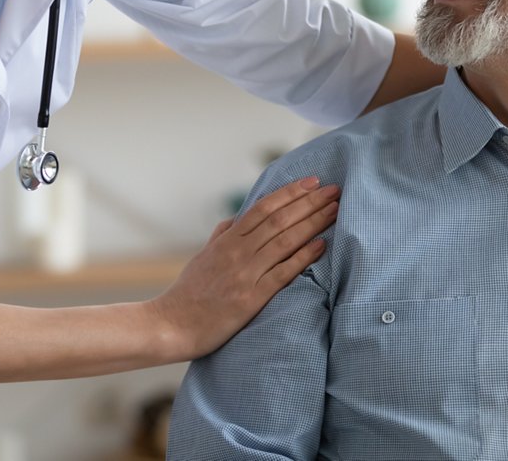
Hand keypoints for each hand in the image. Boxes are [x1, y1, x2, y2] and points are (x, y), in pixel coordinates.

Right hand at [150, 176, 338, 360]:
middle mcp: (238, 251)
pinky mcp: (251, 298)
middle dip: (310, 202)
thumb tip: (236, 219)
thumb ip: (221, 236)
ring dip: (313, 223)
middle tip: (335, 190)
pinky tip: (321, 245)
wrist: (172, 325)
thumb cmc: (188, 293)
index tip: (313, 182)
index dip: (290, 192)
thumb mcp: (203, 256)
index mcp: (227, 240)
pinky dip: (303, 257)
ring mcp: (245, 273)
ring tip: (335, 211)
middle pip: (280, 219)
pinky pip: (282, 273)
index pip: (264, 207)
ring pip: (284, 240)